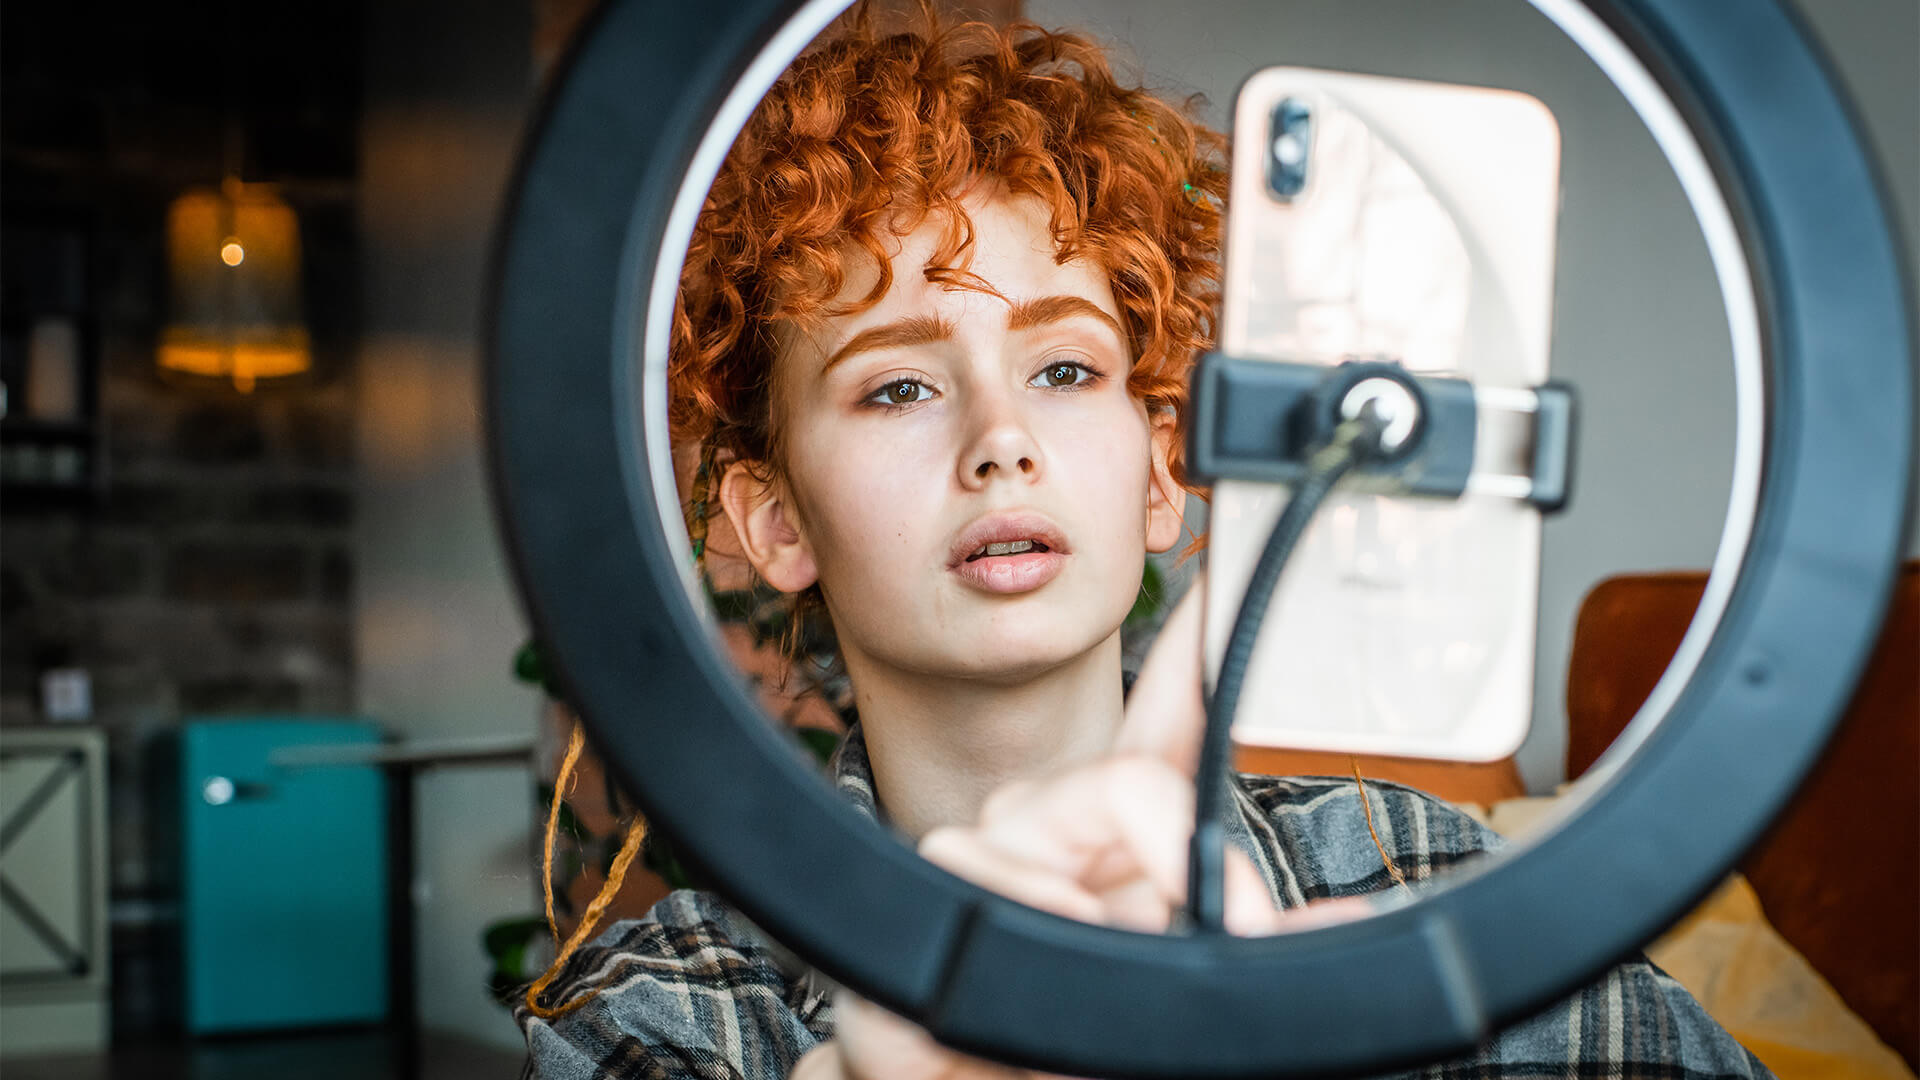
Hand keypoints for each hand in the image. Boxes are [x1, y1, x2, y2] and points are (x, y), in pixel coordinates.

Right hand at [799, 576, 1364, 1078]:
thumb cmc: (1082, 1054)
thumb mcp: (1186, 996)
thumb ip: (1254, 952)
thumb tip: (1358, 925)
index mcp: (1115, 852)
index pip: (1158, 733)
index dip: (1188, 653)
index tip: (1221, 567)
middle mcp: (1039, 846)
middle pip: (1104, 784)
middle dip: (1165, 858)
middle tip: (1207, 930)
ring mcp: (969, 882)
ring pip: (1009, 837)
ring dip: (1083, 923)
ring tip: (1093, 1006)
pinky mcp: (904, 935)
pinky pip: (958, 894)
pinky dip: (1016, 936)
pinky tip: (1030, 1001)